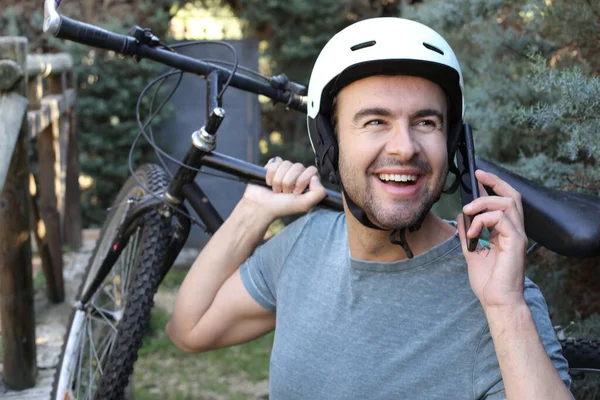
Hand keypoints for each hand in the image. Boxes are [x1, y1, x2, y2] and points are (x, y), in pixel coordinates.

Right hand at [242, 157, 326, 219]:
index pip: (312, 170)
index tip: (296, 192)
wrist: (261, 206)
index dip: (303, 180)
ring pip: (286, 164)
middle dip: (289, 182)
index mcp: (307, 182)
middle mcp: (298, 174)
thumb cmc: (282, 207)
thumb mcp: (304, 204)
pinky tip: (268, 182)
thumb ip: (319, 193)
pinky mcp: (273, 166)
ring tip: (276, 190)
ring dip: (278, 180)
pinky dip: (270, 174)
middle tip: (284, 193)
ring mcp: (285, 169)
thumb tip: (315, 177)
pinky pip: (275, 162)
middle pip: (298, 166)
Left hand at [457, 170, 527, 311]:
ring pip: (507, 203)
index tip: (478, 175)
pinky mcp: (516, 242)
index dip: (494, 184)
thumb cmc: (487, 281)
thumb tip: (461, 215)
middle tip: (477, 177)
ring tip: (468, 213)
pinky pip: (502, 219)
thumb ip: (468, 233)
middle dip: (494, 182)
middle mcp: (515, 231)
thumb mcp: (471, 251)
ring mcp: (517, 236)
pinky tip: (473, 234)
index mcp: (506, 231)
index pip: (505, 200)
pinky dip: (483, 221)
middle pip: (512, 195)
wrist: (495, 300)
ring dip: (483, 203)